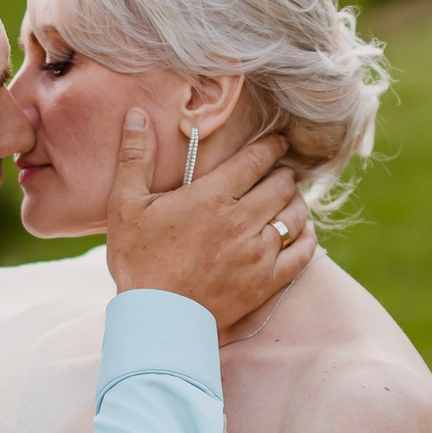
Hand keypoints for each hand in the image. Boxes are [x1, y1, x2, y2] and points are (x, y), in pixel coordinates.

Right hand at [103, 107, 319, 327]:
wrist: (156, 319)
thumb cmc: (138, 261)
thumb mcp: (125, 205)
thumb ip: (134, 156)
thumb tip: (135, 113)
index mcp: (213, 196)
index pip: (258, 159)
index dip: (273, 146)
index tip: (278, 142)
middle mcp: (242, 220)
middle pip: (282, 184)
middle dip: (283, 173)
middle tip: (278, 173)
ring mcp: (259, 253)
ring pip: (295, 214)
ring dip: (295, 202)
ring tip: (287, 200)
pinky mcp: (267, 281)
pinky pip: (303, 252)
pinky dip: (306, 237)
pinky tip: (299, 232)